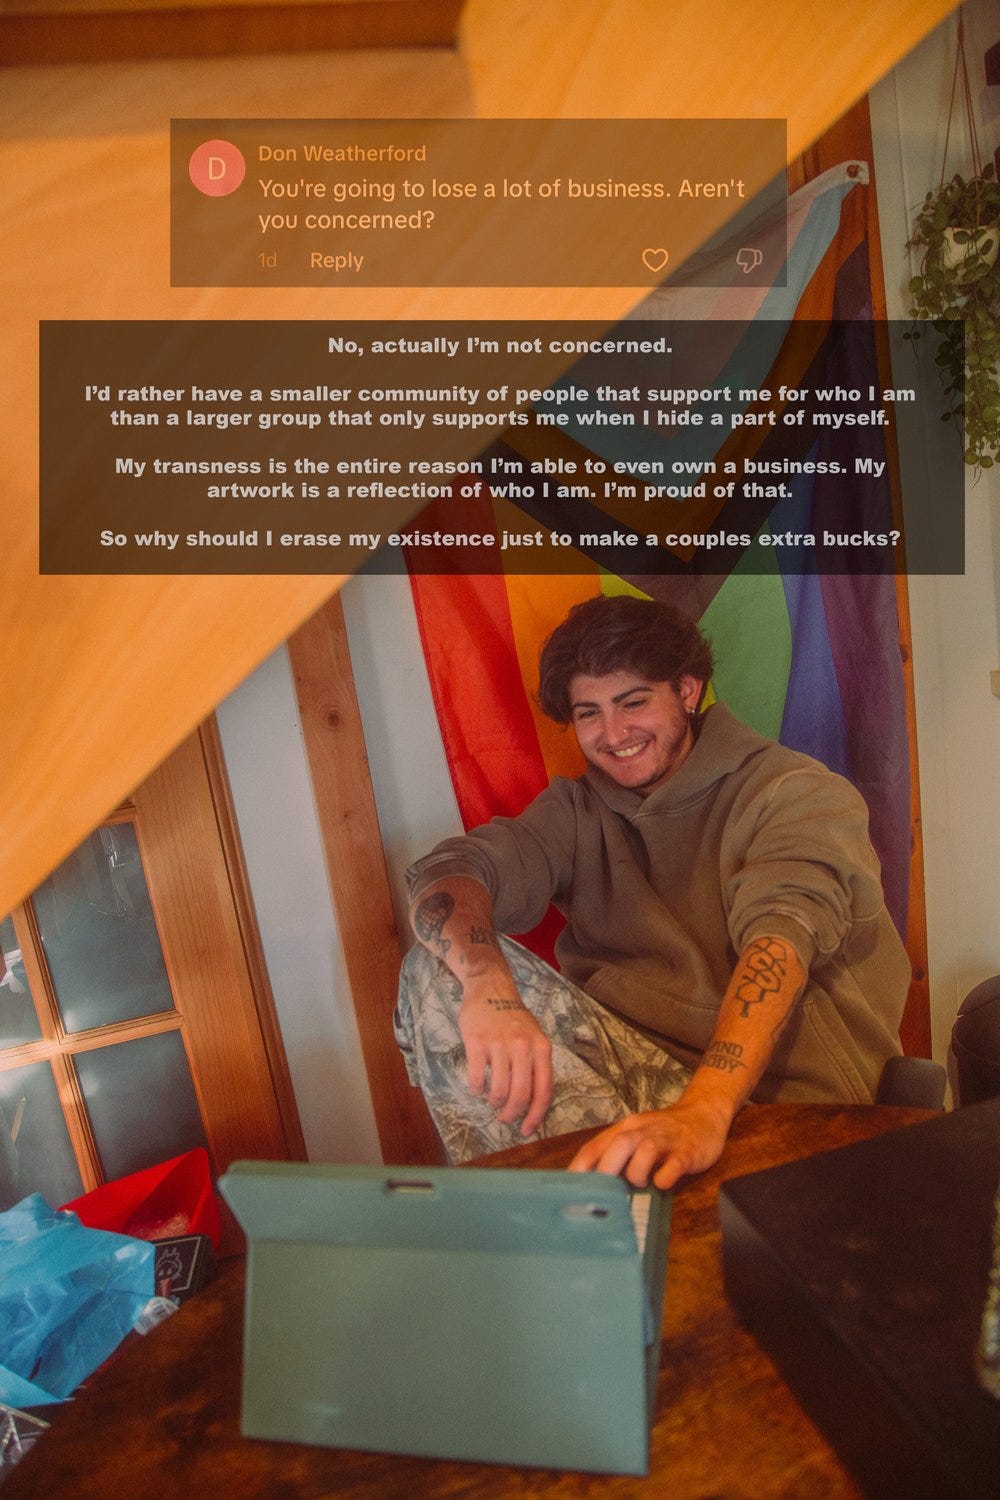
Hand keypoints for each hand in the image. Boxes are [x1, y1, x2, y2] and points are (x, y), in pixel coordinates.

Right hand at [459, 982, 552, 1136]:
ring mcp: (499, 1044)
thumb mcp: (535, 1037)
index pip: (543, 1091)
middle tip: (504, 1118)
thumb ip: (536, 1066)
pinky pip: (478, 1078)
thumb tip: (533, 1104)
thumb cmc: (514, 1019)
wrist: (490, 988)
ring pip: (499, 1091)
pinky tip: (478, 1086)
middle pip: (520, 1096)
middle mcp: (523, 1047)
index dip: (535, 1116)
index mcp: (542, 1048)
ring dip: (494, 1102)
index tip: (526, 1130)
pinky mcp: (477, 1042)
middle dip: (511, 1115)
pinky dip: (477, 1089)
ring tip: (492, 1099)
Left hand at [567, 1096, 732, 1188]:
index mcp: (627, 1128)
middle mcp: (644, 1131)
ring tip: (641, 1184)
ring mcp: (666, 1140)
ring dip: (637, 1173)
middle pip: (618, 1145)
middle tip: (601, 1193)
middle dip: (606, 1170)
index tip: (569, 1186)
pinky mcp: (688, 1151)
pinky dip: (664, 1178)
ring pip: (645, 1152)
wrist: (704, 1113)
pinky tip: (662, 1184)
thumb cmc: (665, 1131)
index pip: (597, 1144)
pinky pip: (674, 1165)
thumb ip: (616, 1153)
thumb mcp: (637, 1135)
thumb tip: (591, 1180)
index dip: (581, 1165)